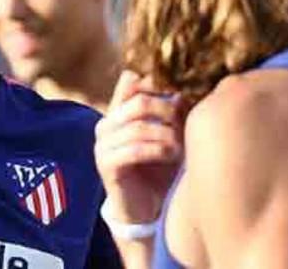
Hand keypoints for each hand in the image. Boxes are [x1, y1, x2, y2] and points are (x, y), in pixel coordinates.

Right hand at [94, 70, 184, 224]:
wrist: (145, 207)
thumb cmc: (159, 167)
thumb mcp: (167, 134)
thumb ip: (170, 111)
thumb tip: (182, 91)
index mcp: (117, 112)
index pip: (130, 81)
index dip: (156, 83)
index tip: (180, 95)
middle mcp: (106, 124)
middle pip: (138, 101)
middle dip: (168, 110)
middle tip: (185, 123)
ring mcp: (102, 145)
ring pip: (139, 126)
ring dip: (167, 134)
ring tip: (182, 146)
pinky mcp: (106, 165)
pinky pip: (134, 150)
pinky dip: (158, 151)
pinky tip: (172, 156)